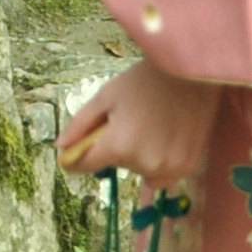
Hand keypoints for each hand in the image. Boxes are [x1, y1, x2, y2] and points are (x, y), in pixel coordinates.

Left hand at [57, 62, 224, 185]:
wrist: (191, 75)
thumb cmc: (144, 81)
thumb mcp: (106, 96)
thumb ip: (80, 124)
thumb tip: (61, 147)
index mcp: (119, 145)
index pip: (86, 166)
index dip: (76, 159)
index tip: (74, 153)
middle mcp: (144, 163)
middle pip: (117, 166)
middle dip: (116, 149)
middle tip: (128, 122)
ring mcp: (168, 168)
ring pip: (140, 172)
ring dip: (138, 158)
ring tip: (149, 129)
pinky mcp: (188, 168)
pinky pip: (164, 175)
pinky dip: (160, 163)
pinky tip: (165, 138)